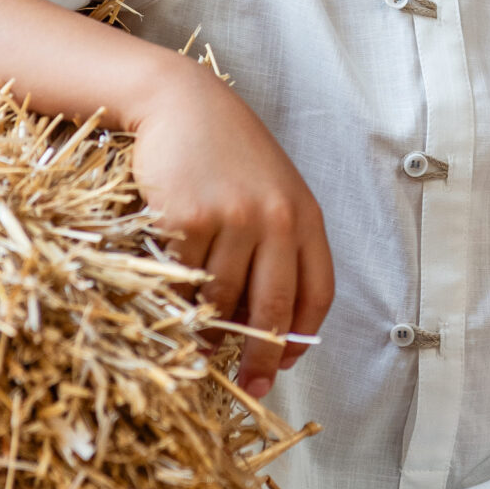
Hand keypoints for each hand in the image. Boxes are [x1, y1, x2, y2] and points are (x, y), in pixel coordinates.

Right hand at [130, 59, 334, 397]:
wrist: (183, 103)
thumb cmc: (228, 153)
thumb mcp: (271, 192)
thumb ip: (278, 246)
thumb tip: (263, 324)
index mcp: (305, 216)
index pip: (317, 292)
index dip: (302, 336)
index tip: (285, 363)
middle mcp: (275, 219)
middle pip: (272, 309)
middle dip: (261, 357)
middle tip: (250, 385)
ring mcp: (232, 218)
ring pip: (220, 299)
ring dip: (209, 330)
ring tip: (199, 343)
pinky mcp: (189, 217)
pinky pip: (183, 278)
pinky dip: (177, 297)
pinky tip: (171, 301)